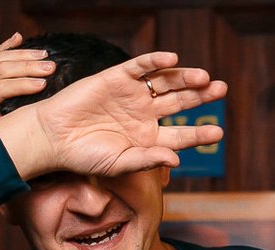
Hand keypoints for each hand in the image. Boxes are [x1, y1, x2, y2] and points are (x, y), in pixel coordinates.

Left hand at [0, 32, 54, 155]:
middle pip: (2, 69)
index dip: (22, 84)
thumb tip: (3, 119)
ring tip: (45, 54)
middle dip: (29, 66)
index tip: (43, 84)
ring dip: (23, 55)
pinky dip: (6, 46)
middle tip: (51, 66)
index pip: (0, 88)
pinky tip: (19, 37)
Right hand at [0, 51, 226, 178]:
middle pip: (180, 102)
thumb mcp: (119, 164)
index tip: (218, 132)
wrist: (54, 138)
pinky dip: (156, 61)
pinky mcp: (116, 78)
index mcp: (147, 139)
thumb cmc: (84, 157)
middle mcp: (144, 114)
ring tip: (203, 78)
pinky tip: (172, 60)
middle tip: (220, 90)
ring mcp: (132, 94)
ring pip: (166, 82)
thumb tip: (176, 159)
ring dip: (185, 78)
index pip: (180, 134)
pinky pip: (141, 66)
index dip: (199, 132)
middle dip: (201, 97)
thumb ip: (148, 160)